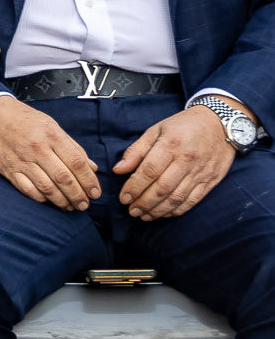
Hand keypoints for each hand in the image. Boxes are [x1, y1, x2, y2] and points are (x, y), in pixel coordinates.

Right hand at [0, 94, 103, 209]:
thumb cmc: (25, 120)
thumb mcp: (52, 126)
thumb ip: (73, 147)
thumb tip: (92, 167)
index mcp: (52, 136)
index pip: (77, 163)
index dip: (89, 181)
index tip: (95, 192)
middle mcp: (37, 149)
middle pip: (63, 178)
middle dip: (78, 195)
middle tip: (85, 204)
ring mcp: (21, 161)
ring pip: (47, 187)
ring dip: (62, 200)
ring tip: (70, 206)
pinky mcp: (8, 170)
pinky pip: (27, 189)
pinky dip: (41, 198)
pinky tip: (50, 201)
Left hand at [117, 105, 240, 219]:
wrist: (220, 123)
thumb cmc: (184, 125)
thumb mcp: (156, 130)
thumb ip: (136, 151)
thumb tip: (118, 170)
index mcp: (171, 144)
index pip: (149, 171)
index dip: (134, 187)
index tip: (123, 198)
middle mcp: (187, 160)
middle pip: (162, 188)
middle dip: (144, 203)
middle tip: (131, 211)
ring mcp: (201, 172)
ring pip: (177, 197)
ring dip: (158, 210)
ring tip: (143, 215)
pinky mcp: (211, 180)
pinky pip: (192, 200)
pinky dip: (176, 210)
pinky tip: (164, 213)